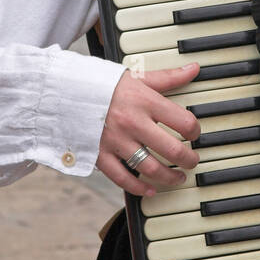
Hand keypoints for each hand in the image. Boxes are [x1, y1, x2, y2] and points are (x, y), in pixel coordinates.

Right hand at [97, 63, 201, 196]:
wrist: (64, 90)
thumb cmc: (103, 84)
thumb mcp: (137, 77)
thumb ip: (168, 77)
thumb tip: (193, 69)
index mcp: (145, 101)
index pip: (184, 122)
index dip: (195, 131)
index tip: (194, 134)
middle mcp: (133, 123)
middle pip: (172, 150)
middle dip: (188, 160)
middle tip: (192, 162)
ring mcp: (116, 141)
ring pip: (151, 168)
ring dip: (169, 177)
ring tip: (177, 177)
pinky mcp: (100, 155)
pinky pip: (123, 178)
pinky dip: (139, 187)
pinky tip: (150, 189)